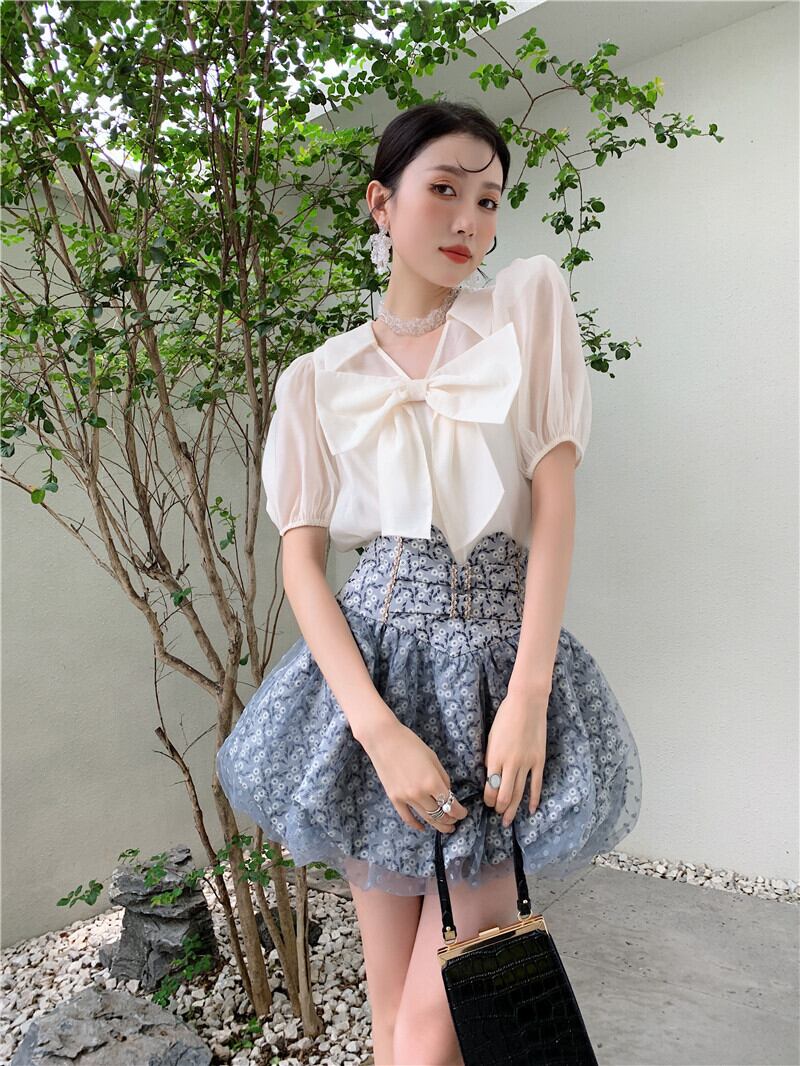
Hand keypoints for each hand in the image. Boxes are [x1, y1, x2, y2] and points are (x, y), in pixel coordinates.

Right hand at [362, 718, 469, 833]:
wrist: (383, 739)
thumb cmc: (410, 744)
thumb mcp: (433, 758)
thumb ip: (443, 777)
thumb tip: (447, 792)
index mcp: (432, 782)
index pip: (451, 805)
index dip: (460, 812)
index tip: (463, 813)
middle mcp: (419, 793)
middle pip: (439, 815)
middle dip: (450, 820)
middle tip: (455, 822)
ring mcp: (405, 798)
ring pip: (426, 818)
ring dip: (438, 825)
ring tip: (445, 828)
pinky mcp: (394, 798)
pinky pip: (407, 817)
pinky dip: (416, 824)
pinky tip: (423, 828)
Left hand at [483, 687, 547, 827]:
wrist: (527, 703)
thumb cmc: (505, 717)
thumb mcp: (492, 737)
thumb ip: (491, 757)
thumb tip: (491, 773)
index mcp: (495, 757)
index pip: (490, 787)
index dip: (488, 799)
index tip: (488, 803)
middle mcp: (510, 763)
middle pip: (505, 795)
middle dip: (500, 808)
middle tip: (498, 815)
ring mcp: (526, 763)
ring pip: (520, 793)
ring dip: (513, 809)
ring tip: (509, 820)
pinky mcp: (539, 760)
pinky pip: (536, 784)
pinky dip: (533, 799)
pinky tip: (531, 810)